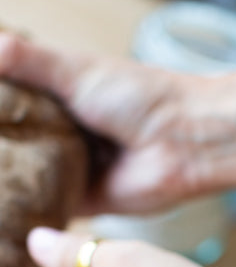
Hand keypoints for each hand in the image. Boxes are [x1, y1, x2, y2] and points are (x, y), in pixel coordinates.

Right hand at [0, 33, 235, 215]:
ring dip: (5, 174)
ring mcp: (70, 164)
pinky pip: (46, 204)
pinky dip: (26, 205)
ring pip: (26, 171)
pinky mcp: (81, 200)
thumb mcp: (75, 70)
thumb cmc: (142, 97)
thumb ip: (29, 61)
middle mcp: (62, 129)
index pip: (8, 96)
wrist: (186, 143)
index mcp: (59, 93)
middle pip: (12, 137)